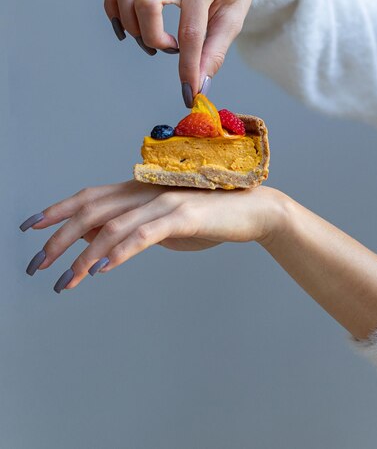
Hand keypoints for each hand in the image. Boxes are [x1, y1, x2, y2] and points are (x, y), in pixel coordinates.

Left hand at [23, 180, 285, 291]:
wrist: (253, 209)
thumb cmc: (208, 217)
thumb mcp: (163, 222)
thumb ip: (132, 227)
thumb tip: (97, 240)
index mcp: (139, 189)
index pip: (88, 196)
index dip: (56, 209)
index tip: (29, 228)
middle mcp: (146, 190)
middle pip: (91, 210)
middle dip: (58, 238)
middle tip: (36, 265)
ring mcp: (164, 201)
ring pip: (112, 226)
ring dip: (85, 256)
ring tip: (66, 281)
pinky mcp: (183, 215)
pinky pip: (144, 235)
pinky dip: (120, 251)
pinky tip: (103, 269)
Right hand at [104, 0, 265, 102]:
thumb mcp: (234, 20)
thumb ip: (214, 52)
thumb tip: (199, 85)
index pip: (190, 31)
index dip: (188, 67)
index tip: (189, 91)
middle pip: (146, 3)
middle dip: (153, 37)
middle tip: (172, 49)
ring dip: (132, 24)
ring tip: (153, 39)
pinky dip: (115, 8)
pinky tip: (129, 27)